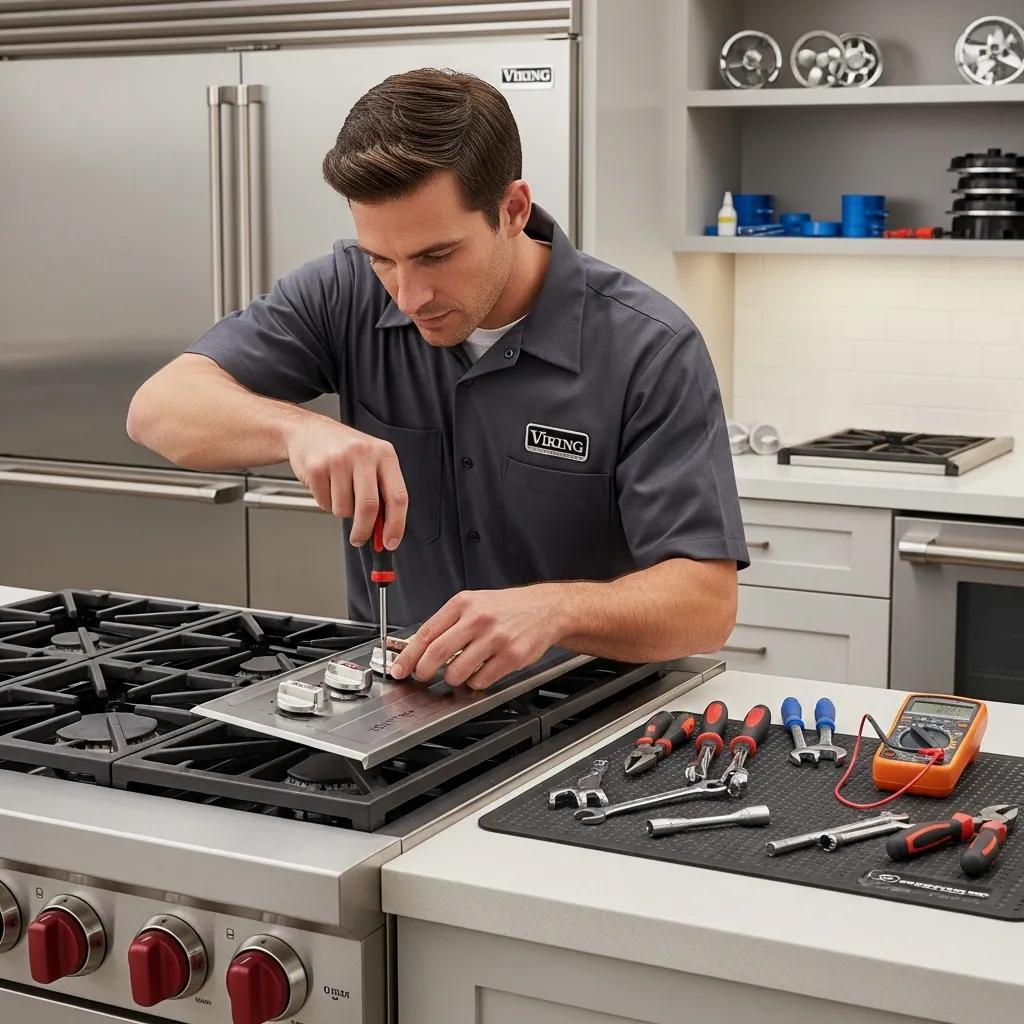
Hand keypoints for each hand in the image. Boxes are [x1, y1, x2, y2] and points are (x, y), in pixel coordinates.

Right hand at [285, 414, 407, 547]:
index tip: (391, 542)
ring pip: (344, 509)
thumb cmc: (344, 450)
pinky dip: (325, 502)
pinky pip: (324, 503)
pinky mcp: (316, 467)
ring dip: (341, 510)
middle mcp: (363, 454)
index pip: (398, 496)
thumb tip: (385, 530)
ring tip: (338, 490)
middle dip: (364, 531)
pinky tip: (326, 484)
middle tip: (359, 539)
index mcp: (385, 454)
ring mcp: (338, 459)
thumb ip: (382, 493)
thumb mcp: (371, 463)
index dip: (396, 524)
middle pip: (369, 507)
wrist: (308, 431)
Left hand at [389, 585, 568, 689]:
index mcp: (463, 604)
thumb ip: (447, 623)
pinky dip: (475, 682)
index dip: (409, 655)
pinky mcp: (511, 655)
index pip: (427, 632)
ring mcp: (496, 638)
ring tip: (458, 673)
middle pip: (437, 653)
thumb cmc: (505, 608)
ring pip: (458, 671)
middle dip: (424, 671)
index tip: (400, 669)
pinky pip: (481, 680)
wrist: (544, 608)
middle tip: (423, 677)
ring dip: (452, 679)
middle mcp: (478, 619)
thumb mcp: (473, 604)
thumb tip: (416, 646)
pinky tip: (480, 672)